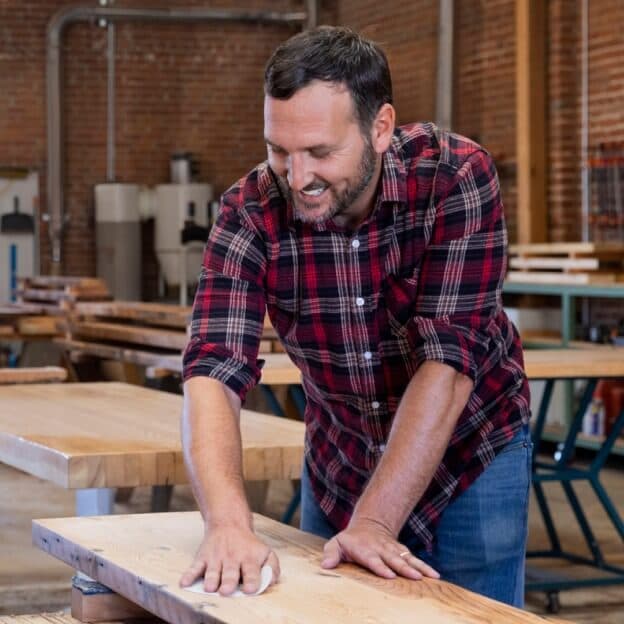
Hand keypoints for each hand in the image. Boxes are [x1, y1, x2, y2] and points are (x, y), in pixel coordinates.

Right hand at [179, 524, 279, 594]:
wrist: (228, 522)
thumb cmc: (248, 544)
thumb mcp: (265, 551)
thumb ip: (272, 567)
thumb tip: (272, 581)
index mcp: (249, 559)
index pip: (251, 571)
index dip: (251, 580)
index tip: (250, 589)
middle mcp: (232, 559)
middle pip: (230, 572)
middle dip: (228, 582)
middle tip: (226, 590)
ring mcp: (216, 558)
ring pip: (212, 571)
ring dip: (211, 579)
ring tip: (209, 587)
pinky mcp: (203, 557)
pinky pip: (195, 567)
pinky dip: (189, 575)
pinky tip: (185, 583)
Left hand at [321, 517, 439, 580]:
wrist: (369, 525)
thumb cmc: (350, 541)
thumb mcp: (336, 544)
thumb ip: (330, 554)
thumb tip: (325, 566)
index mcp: (365, 549)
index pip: (373, 559)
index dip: (380, 566)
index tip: (389, 574)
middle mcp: (382, 549)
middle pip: (394, 559)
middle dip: (404, 568)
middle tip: (415, 577)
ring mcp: (393, 550)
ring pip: (407, 559)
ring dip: (419, 567)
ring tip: (430, 577)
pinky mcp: (402, 552)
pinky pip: (414, 560)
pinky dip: (424, 567)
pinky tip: (434, 576)